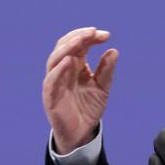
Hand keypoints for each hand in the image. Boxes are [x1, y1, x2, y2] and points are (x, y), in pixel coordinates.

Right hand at [43, 27, 118, 153]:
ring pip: (55, 59)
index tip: (106, 35)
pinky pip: (51, 79)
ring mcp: (55, 82)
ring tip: (81, 40)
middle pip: (65, 46)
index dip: (90, 37)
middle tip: (94, 32)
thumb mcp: (102, 87)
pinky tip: (70, 59)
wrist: (82, 132)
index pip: (79, 45)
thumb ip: (106, 70)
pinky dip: (59, 68)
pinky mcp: (50, 96)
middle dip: (79, 37)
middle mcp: (63, 70)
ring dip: (67, 47)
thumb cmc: (89, 107)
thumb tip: (114, 50)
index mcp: (75, 66)